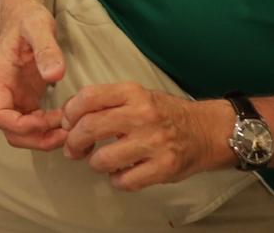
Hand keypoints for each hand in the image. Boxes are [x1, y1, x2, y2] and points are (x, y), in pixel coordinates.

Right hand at [0, 0, 67, 149]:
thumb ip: (46, 49)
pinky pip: (34, 124)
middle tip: (65, 132)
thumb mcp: (38, 26)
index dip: (20, 126)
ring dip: (44, 138)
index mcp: (0, 77)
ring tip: (70, 129)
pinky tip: (68, 121)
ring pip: (22, 133)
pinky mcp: (28, 98)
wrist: (24, 12)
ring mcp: (16, 97)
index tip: (45, 119)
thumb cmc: (27, 17)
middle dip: (36, 139)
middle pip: (9, 132)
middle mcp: (5, 92)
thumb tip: (55, 75)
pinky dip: (50, 130)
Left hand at [61, 83, 231, 190]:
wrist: (206, 130)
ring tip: (103, 161)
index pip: (88, 97)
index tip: (67, 123)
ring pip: (103, 159)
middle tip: (74, 149)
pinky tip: (122, 173)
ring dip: (96, 164)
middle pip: (90, 127)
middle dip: (74, 142)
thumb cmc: (165, 114)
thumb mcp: (138, 95)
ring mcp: (154, 142)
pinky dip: (117, 180)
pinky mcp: (164, 167)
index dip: (70, 112)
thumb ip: (107, 102)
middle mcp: (143, 115)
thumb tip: (70, 116)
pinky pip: (125, 181)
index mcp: (133, 92)